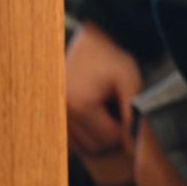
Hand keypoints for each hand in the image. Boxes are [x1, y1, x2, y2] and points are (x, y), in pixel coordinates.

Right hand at [65, 21, 143, 159]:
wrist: (91, 39)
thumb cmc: (112, 57)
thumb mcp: (129, 80)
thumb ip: (132, 113)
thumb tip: (132, 145)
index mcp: (81, 106)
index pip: (107, 139)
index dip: (125, 131)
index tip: (130, 111)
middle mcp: (63, 113)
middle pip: (94, 146)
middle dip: (112, 134)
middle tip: (120, 110)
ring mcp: (56, 114)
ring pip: (82, 145)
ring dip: (98, 134)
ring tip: (108, 109)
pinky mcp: (55, 113)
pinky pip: (72, 139)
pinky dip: (86, 133)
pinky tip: (96, 113)